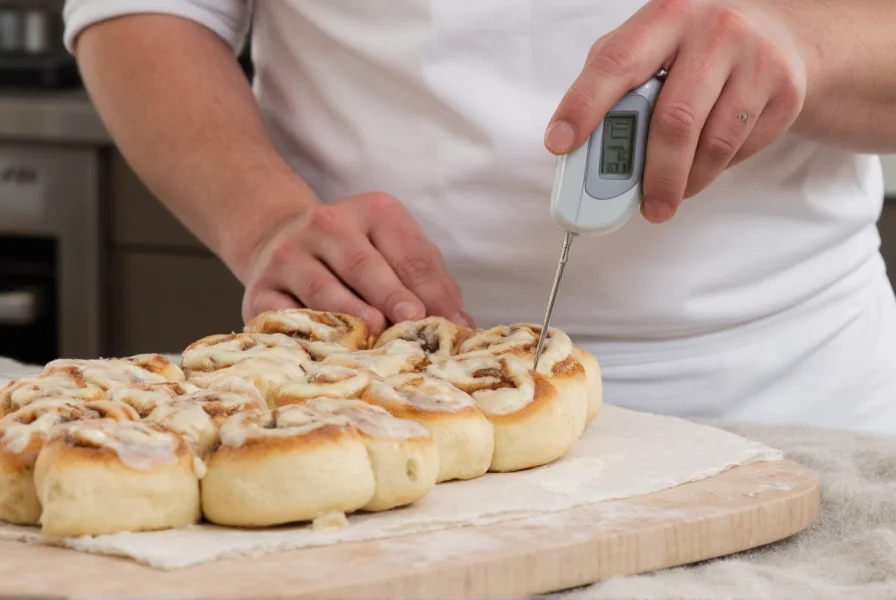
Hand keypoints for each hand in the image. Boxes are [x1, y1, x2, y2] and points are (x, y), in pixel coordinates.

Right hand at [240, 192, 472, 334]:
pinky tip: (327, 347)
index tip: (451, 324)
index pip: (408, 254)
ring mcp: (291, 254)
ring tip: (376, 334)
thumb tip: (463, 326)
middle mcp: (328, 224)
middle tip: (413, 321)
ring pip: (324, 288)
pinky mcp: (262, 288)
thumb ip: (430, 283)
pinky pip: (284, 313)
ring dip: (352, 313)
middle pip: (365, 265)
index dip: (432, 291)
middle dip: (392, 296)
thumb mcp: (396, 251)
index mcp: (374, 212)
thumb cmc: (356, 255)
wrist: (281, 240)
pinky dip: (307, 331)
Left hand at [545, 0, 807, 222]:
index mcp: (666, 15)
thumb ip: (613, 89)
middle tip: (645, 208)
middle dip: (654, 176)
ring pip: (711, 144)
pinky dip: (715, 168)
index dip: (583, 106)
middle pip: (674, 120)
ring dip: (685, 182)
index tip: (560, 143)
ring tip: (671, 194)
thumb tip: (579, 151)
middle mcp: (713, 29)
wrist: (781, 35)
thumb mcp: (651, 47)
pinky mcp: (785, 90)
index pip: (615, 63)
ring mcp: (756, 58)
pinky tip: (706, 160)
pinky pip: (740, 149)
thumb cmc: (694, 48)